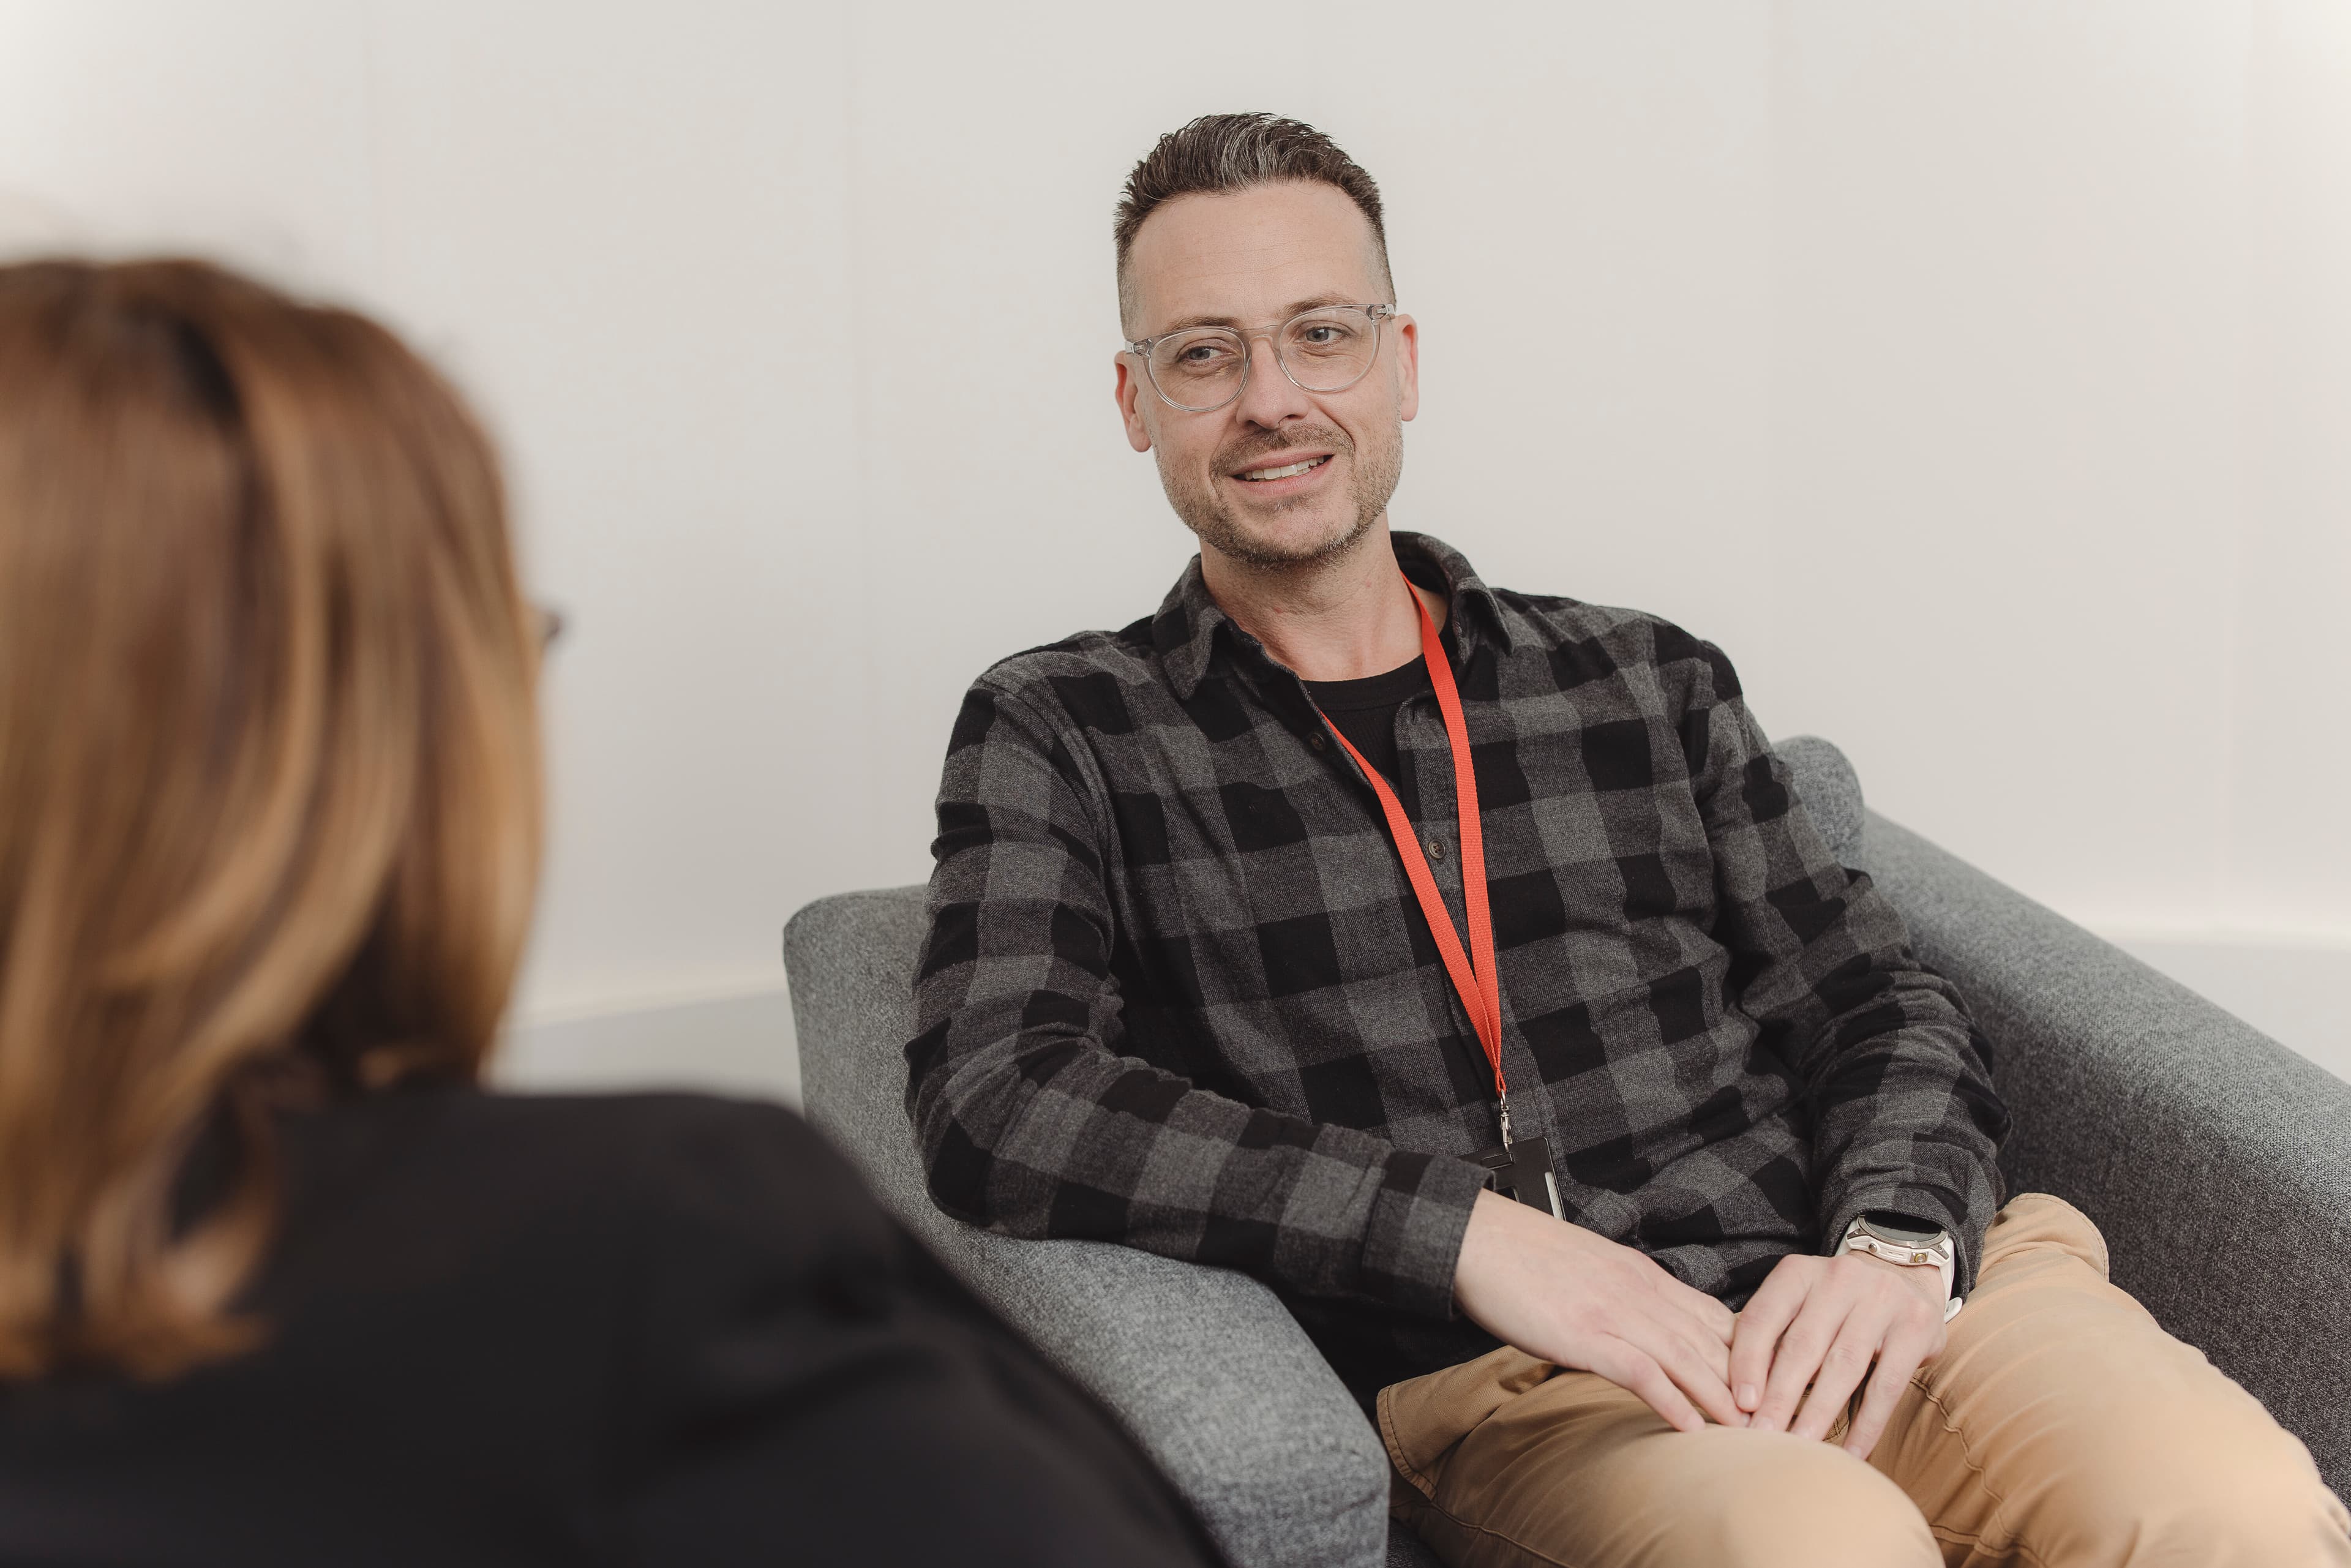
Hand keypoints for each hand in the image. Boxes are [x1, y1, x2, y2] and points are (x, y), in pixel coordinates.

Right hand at [1451, 1189, 1744, 1432]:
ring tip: (1748, 1434)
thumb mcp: (1589, 1266)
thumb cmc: (1524, 1255)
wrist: (1478, 1237)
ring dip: (1722, 1399)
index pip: (1712, 1315)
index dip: (1747, 1352)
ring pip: (1686, 1358)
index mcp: (1642, 1274)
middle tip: (1773, 1419)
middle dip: (1746, 1382)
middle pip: (1710, 1341)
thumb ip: (1622, 1291)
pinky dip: (1671, 1401)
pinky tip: (1690, 1428)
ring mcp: (1614, 1312)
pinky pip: (1640, 1372)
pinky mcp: (1585, 1334)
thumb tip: (1642, 1324)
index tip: (1767, 1383)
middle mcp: (1639, 1291)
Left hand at [1728, 1250, 1948, 1459]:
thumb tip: (1742, 1399)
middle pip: (1802, 1345)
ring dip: (1819, 1412)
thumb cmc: (1837, 1305)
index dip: (1748, 1361)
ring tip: (1801, 1447)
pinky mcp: (1916, 1326)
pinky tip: (1853, 1453)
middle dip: (1780, 1396)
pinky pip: (1887, 1384)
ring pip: (1843, 1365)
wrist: (1904, 1277)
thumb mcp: (1804, 1305)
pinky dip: (1868, 1423)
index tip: (1741, 1404)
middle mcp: (1838, 1278)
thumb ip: (1775, 1339)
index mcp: (1799, 1272)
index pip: (1763, 1317)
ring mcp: (1881, 1299)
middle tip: (1763, 1436)